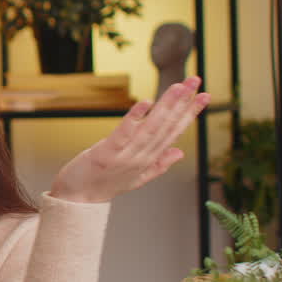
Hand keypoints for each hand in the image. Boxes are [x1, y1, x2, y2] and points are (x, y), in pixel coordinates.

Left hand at [50, 76, 209, 203]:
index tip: (205, 95)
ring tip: (178, 87)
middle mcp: (141, 158)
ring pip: (150, 129)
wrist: (77, 200)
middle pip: (166, 127)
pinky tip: (146, 102)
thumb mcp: (136, 177)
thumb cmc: (104, 185)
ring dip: (165, 106)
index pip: (174, 132)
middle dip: (182, 103)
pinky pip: (123, 134)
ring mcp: (124, 157)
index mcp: (149, 160)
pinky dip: (135, 118)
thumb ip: (159, 164)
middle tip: (195, 81)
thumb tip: (180, 152)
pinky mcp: (105, 154)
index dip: (190, 114)